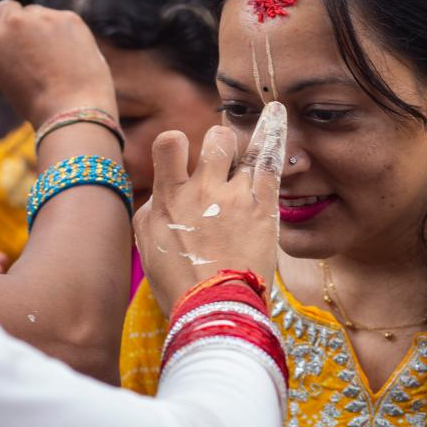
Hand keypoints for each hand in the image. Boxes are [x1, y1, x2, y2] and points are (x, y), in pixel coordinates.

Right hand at [0, 0, 116, 128]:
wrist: (70, 110)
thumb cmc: (39, 104)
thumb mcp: (8, 76)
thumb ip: (9, 49)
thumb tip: (25, 35)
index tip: (10, 36)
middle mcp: (9, 22)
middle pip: (10, 8)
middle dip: (20, 21)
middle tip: (36, 44)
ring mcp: (39, 16)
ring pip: (39, 13)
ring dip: (45, 27)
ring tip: (58, 60)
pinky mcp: (67, 17)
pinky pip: (64, 21)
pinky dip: (69, 33)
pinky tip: (74, 56)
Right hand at [135, 101, 286, 313]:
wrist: (213, 310)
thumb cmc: (178, 282)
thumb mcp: (149, 244)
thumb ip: (155, 208)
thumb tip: (165, 190)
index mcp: (170, 198)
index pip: (169, 142)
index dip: (177, 143)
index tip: (183, 155)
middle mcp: (203, 190)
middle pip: (217, 138)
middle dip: (220, 143)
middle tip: (224, 162)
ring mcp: (237, 196)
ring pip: (247, 146)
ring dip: (247, 149)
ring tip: (254, 145)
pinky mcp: (264, 208)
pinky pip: (271, 161)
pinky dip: (274, 137)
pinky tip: (278, 115)